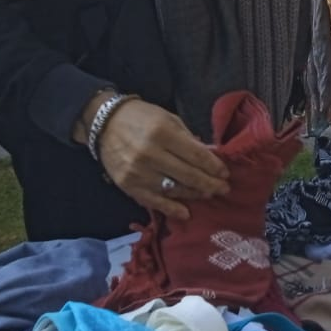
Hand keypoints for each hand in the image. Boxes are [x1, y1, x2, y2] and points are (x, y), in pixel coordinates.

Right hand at [96, 99, 229, 219]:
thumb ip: (189, 139)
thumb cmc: (142, 117)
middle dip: (210, 184)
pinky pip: (154, 202)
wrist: (105, 123)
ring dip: (194, 194)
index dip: (214, 167)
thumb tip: (211, 157)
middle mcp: (150, 154)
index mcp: (163, 133)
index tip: (225, 173)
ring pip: (174, 190)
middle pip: (188, 175)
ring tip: (208, 195)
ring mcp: (138, 173)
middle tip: (223, 189)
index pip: (196, 156)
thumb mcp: (169, 119)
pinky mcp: (128, 186)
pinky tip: (185, 213)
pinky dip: (171, 209)